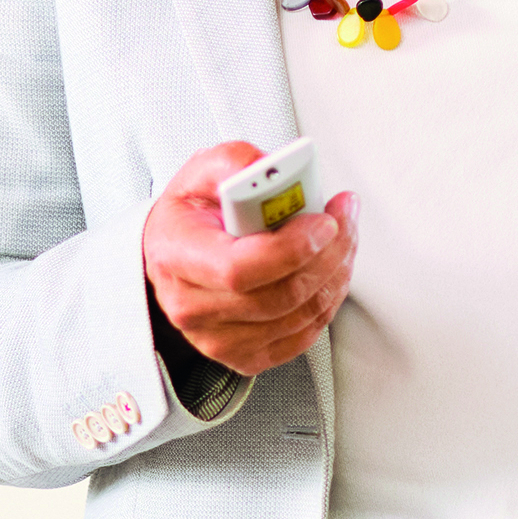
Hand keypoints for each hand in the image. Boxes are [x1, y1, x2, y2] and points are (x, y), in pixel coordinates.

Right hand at [140, 141, 356, 378]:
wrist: (172, 255)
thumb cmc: (191, 216)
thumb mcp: (203, 172)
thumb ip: (237, 162)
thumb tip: (273, 170)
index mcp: (178, 257)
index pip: (240, 269)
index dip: (292, 249)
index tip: (324, 221)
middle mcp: (192, 306)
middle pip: (280, 296)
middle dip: (328, 255)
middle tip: (345, 219)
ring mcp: (217, 340)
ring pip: (299, 316)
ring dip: (335, 275)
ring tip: (342, 239)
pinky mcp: (244, 356)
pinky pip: (303, 337)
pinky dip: (327, 302)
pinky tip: (328, 272)